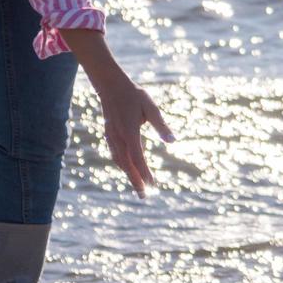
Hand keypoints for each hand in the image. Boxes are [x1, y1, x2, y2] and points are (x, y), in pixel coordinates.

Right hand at [90, 76, 172, 195]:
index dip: (145, 172)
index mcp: (129, 132)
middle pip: (127, 165)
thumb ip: (161, 125)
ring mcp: (112, 137)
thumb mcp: (151, 107)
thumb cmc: (133, 95)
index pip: (138, 157)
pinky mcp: (109, 135)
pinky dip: (123, 165)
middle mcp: (118, 138)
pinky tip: (129, 169)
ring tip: (138, 186)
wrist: (110, 86)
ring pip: (119, 161)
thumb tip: (173, 140)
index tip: (152, 184)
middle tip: (144, 196)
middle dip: (136, 181)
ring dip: (129, 175)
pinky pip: (116, 155)